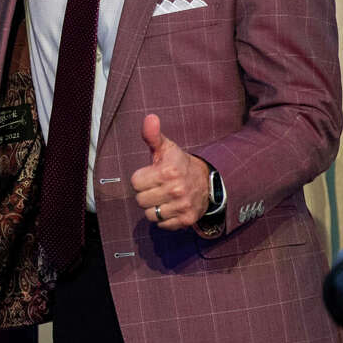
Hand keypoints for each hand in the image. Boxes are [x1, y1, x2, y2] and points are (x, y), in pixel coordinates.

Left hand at [130, 114, 209, 229]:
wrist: (206, 181)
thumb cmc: (179, 163)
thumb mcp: (166, 147)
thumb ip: (152, 134)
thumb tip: (150, 117)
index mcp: (168, 171)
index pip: (135, 183)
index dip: (141, 178)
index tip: (151, 174)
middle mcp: (176, 190)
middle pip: (140, 200)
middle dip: (146, 193)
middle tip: (157, 187)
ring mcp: (182, 206)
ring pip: (150, 214)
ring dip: (154, 207)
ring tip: (163, 197)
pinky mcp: (187, 219)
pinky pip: (162, 225)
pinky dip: (164, 218)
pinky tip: (170, 207)